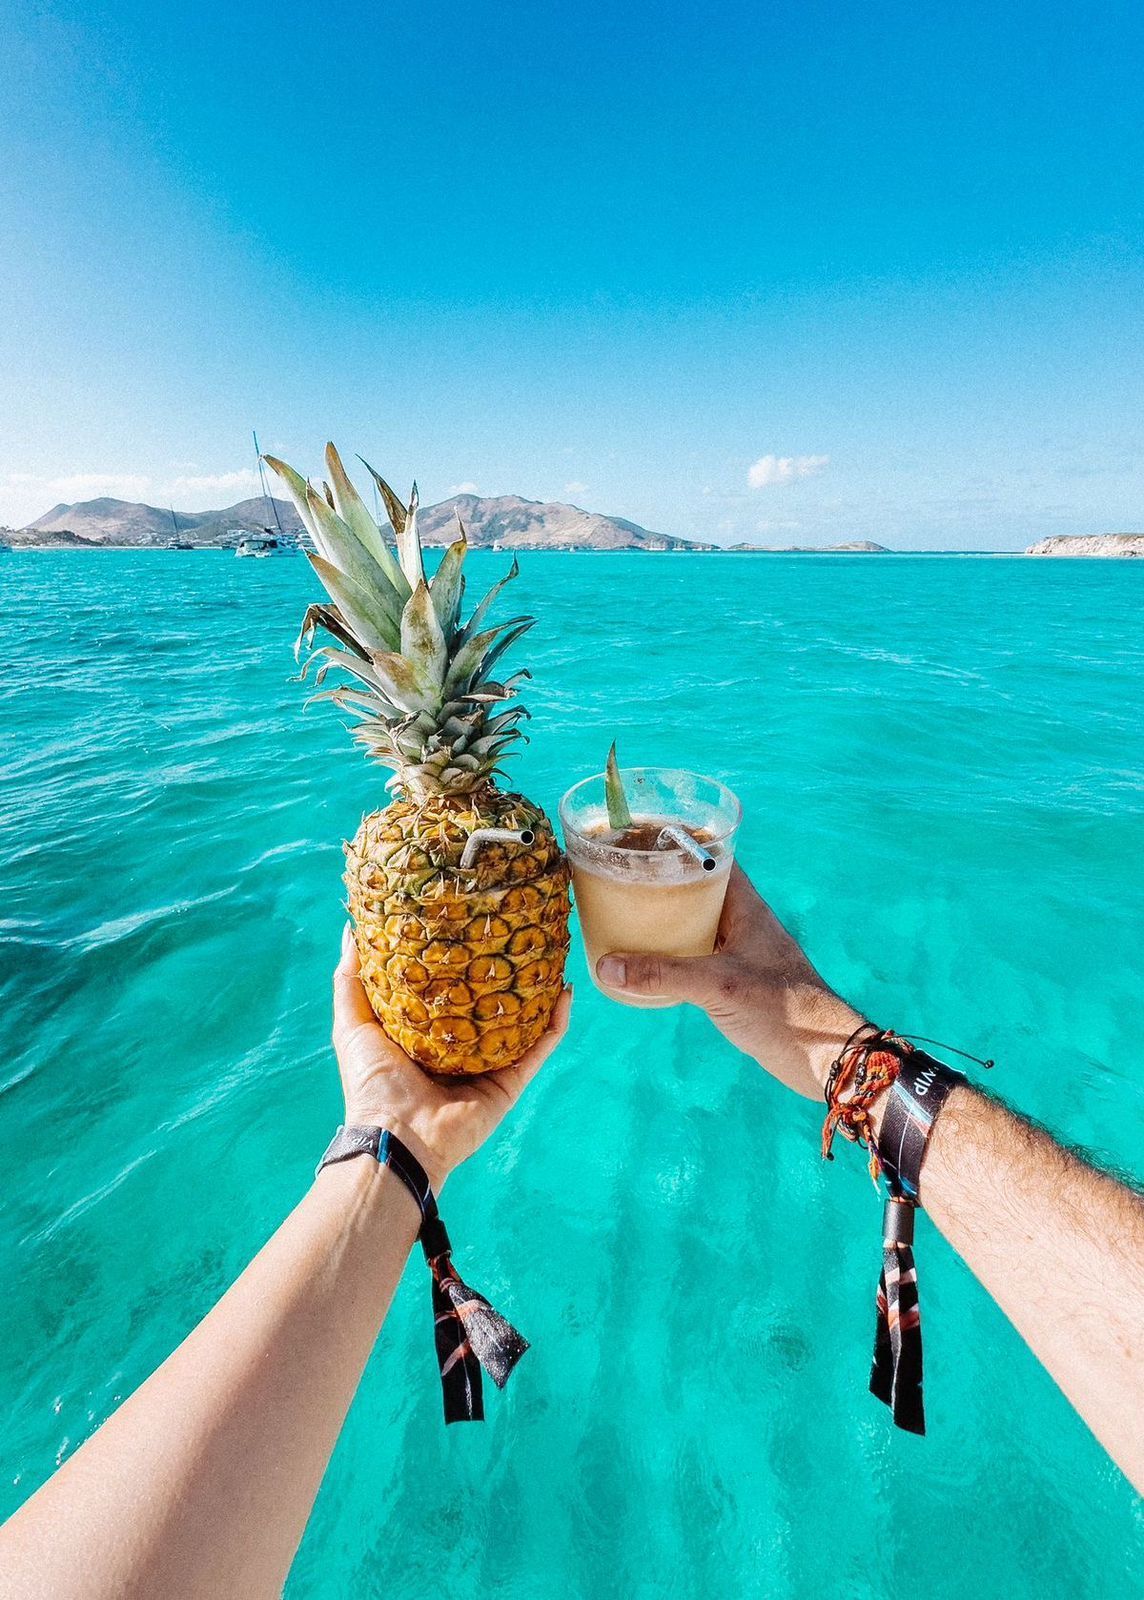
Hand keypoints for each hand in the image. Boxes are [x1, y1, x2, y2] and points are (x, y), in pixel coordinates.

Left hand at [331, 925, 571, 1191]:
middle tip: (517, 934)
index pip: (447, 991)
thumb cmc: (372, 1083)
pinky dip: (556, 1022)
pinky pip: (540, 1048)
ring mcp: (489, 1066)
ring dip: (538, 992)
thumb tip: (351, 931)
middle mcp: (460, 1049)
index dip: (458, 960)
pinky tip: (566, 991)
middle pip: (489, 1004)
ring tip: (551, 956)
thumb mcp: (353, 1025)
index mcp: (426, 1036)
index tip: (469, 924)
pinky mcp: (510, 1082)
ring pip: (522, 1022)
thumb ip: (352, 982)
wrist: (398, 1136)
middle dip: (503, 972)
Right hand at [595, 864, 866, 1098]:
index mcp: (747, 909)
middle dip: (665, 882)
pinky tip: (648, 962)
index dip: (683, 845)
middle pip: (699, 891)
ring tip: (626, 913)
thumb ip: (662, 975)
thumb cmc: (782, 1009)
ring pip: (696, 925)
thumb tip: (607, 967)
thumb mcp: (717, 987)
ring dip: (667, 919)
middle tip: (624, 877)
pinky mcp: (736, 983)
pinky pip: (697, 956)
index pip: (714, 859)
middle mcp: (744, 924)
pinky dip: (673, 953)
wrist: (822, 1056)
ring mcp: (741, 954)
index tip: (645, 839)